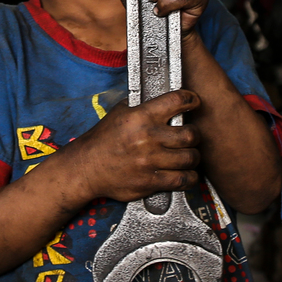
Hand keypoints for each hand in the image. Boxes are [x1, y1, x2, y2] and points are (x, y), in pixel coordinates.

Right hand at [64, 89, 200, 203]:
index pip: (177, 101)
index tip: (194, 102)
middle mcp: (148, 138)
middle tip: (190, 136)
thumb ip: (141, 107)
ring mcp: (150, 161)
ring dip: (192, 156)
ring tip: (188, 155)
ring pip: (191, 158)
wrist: (86, 168)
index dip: (191, 99)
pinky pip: (183, 180)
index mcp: (141, 116)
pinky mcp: (151, 182)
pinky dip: (189, 177)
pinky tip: (186, 173)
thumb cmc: (102, 140)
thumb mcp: (119, 113)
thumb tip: (161, 100)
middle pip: (191, 134)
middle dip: (194, 135)